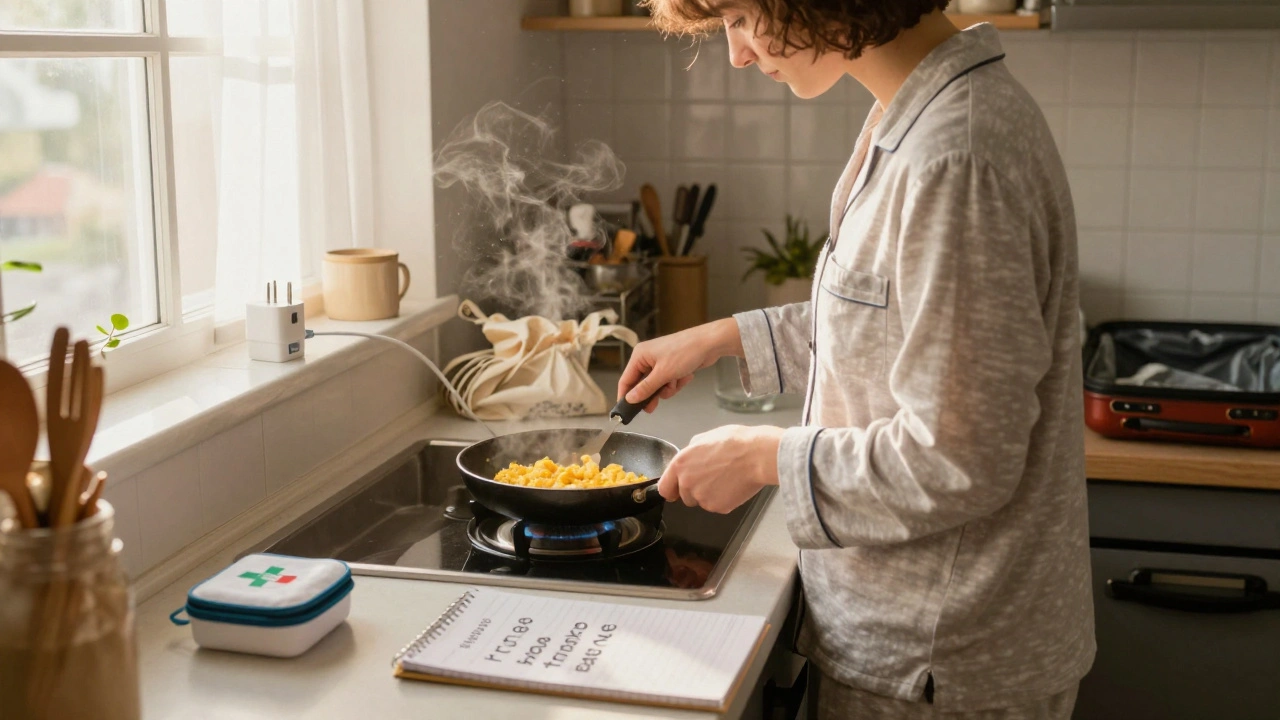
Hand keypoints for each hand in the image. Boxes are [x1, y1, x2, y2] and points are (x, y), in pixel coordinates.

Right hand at [618, 318, 743, 412]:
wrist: (710, 343)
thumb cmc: (686, 351)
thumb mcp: (663, 374)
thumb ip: (645, 389)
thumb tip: (630, 399)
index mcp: (640, 355)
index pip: (626, 380)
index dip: (625, 396)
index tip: (627, 411)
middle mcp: (648, 358)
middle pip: (642, 384)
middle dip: (651, 394)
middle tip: (652, 407)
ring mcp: (661, 361)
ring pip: (657, 385)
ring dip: (667, 388)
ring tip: (676, 382)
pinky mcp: (672, 365)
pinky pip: (669, 382)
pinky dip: (677, 382)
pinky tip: (685, 376)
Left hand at [659, 425, 784, 513]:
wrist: (758, 456)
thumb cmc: (736, 443)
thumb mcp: (706, 437)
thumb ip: (691, 451)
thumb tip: (690, 458)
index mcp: (681, 464)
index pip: (664, 488)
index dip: (671, 490)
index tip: (674, 492)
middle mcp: (687, 483)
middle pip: (684, 496)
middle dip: (695, 490)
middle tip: (713, 477)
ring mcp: (702, 497)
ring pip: (701, 502)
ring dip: (709, 495)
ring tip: (726, 479)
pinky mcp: (718, 507)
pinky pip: (717, 506)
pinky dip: (724, 499)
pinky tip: (733, 485)